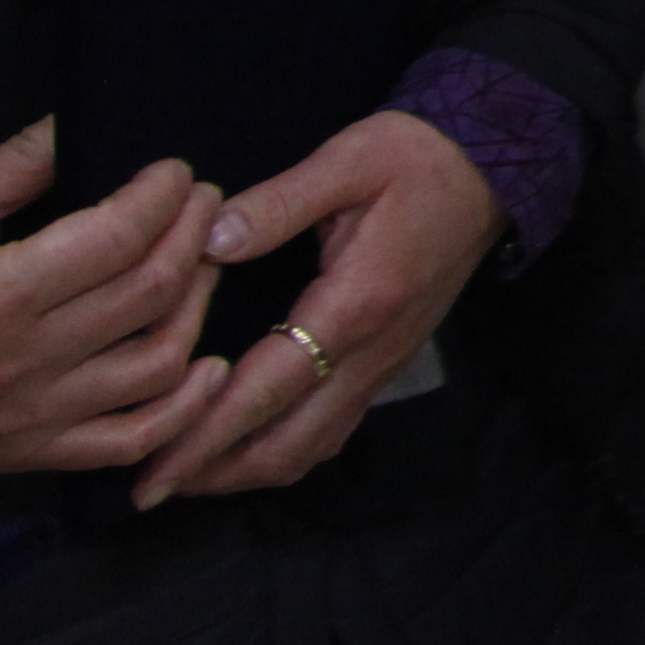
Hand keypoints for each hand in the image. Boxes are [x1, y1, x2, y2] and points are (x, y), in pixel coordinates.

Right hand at [0, 125, 227, 479]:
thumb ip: (12, 171)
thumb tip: (76, 126)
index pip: (121, 235)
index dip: (163, 195)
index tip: (174, 172)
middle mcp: (25, 360)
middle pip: (151, 291)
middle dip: (192, 235)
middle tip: (203, 201)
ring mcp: (31, 416)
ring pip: (159, 361)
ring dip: (198, 305)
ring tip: (204, 264)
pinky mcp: (28, 454)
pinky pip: (131, 440)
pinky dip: (184, 408)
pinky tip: (211, 367)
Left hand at [128, 108, 504, 507]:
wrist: (493, 167)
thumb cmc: (417, 159)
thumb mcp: (348, 160)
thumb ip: (278, 202)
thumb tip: (210, 242)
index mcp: (354, 305)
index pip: (266, 392)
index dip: (204, 437)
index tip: (152, 473)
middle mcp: (371, 352)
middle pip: (288, 446)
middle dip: (215, 473)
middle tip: (151, 485)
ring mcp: (384, 363)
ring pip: (311, 449)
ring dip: (246, 470)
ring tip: (188, 471)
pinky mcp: (388, 362)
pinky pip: (330, 431)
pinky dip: (281, 452)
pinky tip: (246, 441)